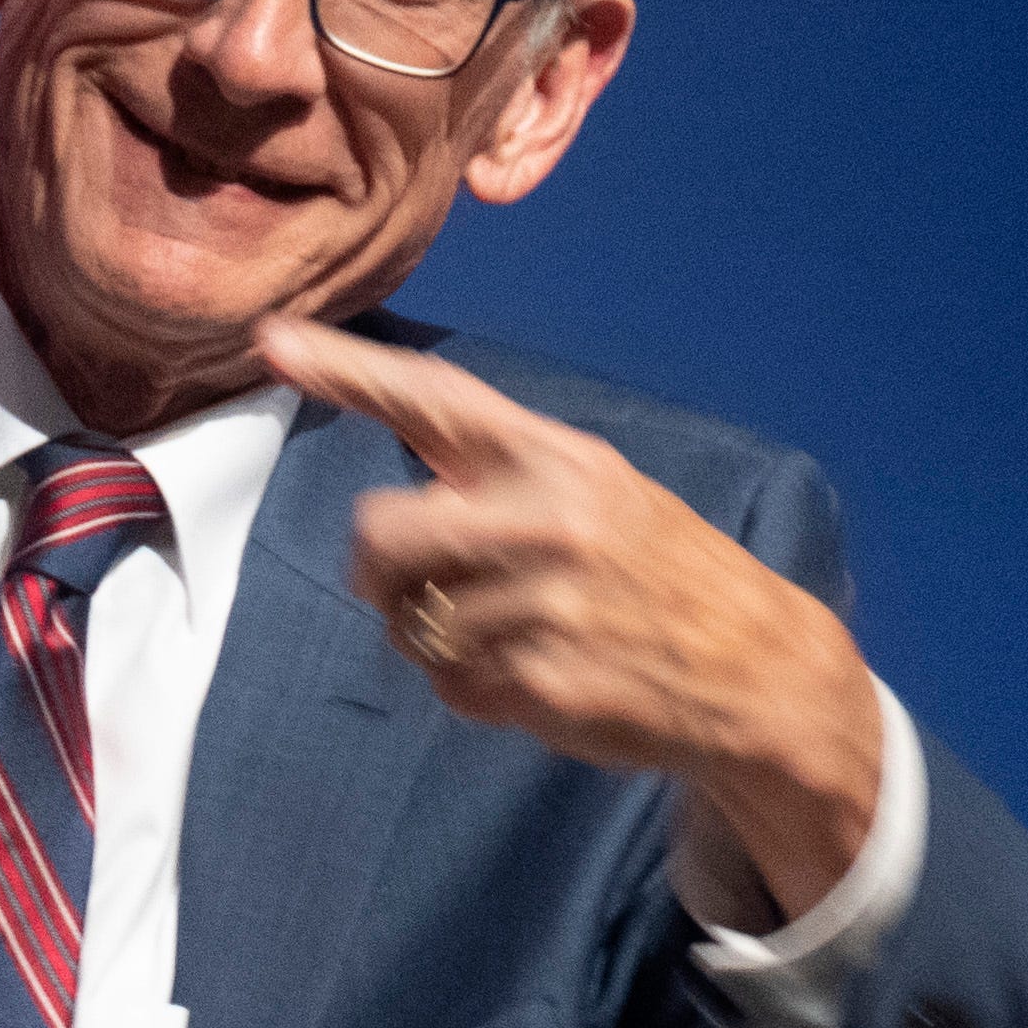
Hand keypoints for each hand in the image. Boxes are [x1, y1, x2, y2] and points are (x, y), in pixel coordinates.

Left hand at [258, 316, 887, 920]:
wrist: (756, 669)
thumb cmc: (659, 572)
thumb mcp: (599, 490)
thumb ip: (503, 475)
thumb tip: (397, 479)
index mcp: (557, 458)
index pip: (432, 401)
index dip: (346, 371)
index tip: (272, 342)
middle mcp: (547, 521)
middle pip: (381, 535)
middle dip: (377, 568)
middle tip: (408, 585)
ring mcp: (545, 605)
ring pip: (408, 621)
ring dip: (433, 636)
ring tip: (503, 634)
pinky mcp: (543, 681)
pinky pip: (449, 683)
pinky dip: (469, 686)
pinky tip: (527, 674)